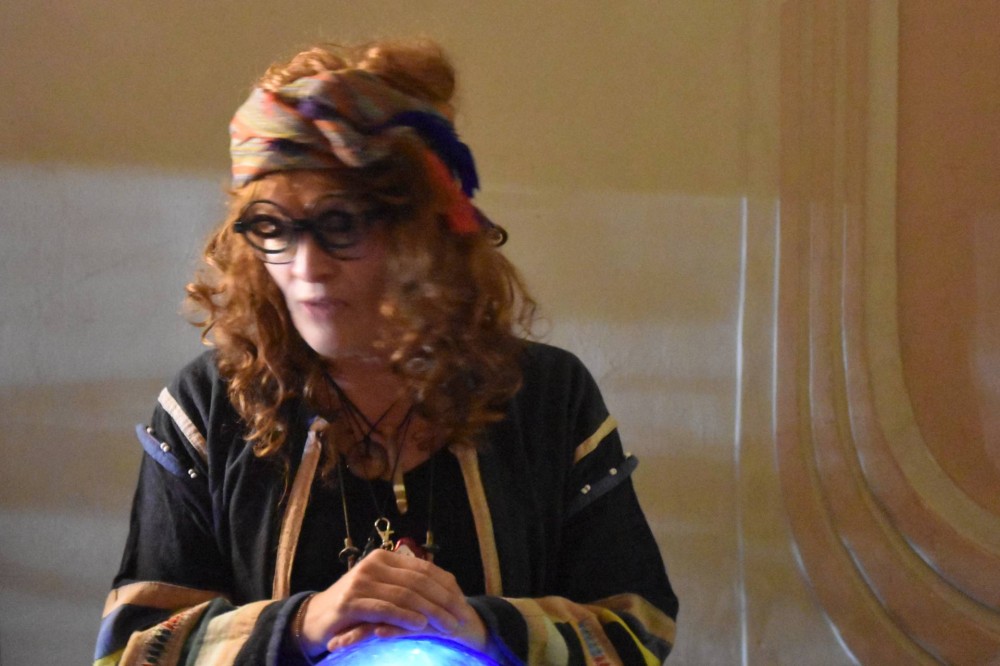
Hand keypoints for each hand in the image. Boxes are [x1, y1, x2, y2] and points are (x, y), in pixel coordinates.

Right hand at [297, 549, 487, 657]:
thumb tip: (445, 586)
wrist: (314, 620)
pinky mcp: (352, 602)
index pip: (423, 569)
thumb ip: (405, 585)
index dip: (446, 586)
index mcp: (384, 558)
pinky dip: (406, 617)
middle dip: (443, 601)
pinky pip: (386, 608)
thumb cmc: (354, 607)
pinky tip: (420, 626)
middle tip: (460, 619)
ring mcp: (361, 582)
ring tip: (447, 626)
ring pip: (405, 595)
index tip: (463, 603)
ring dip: (430, 612)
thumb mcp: (382, 590)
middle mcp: (373, 565)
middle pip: (418, 581)